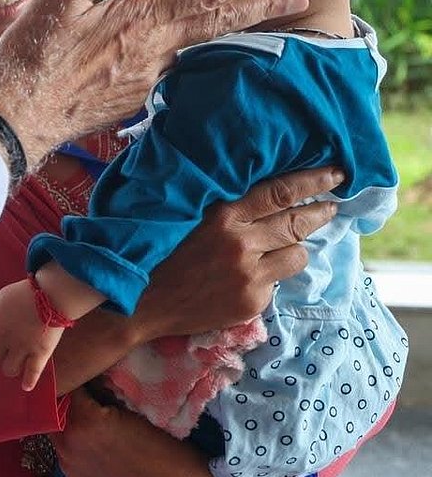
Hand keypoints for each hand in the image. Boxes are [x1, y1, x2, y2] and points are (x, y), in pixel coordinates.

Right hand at [0, 0, 306, 167]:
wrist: (18, 116)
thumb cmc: (32, 52)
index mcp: (141, 18)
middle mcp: (156, 51)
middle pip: (221, 21)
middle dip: (263, 5)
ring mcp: (151, 80)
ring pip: (207, 48)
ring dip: (241, 30)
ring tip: (267, 17)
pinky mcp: (138, 101)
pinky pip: (182, 71)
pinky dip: (206, 56)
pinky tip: (212, 52)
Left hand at [0, 280, 60, 390]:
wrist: (52, 293)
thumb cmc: (24, 292)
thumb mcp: (1, 295)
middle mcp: (4, 337)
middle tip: (3, 354)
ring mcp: (21, 347)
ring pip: (8, 369)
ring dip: (11, 368)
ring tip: (16, 364)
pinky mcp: (40, 353)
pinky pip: (32, 373)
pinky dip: (29, 381)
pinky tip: (26, 386)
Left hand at [53, 388, 249, 476]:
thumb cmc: (161, 439)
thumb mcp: (129, 406)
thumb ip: (100, 392)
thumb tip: (84, 376)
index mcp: (85, 421)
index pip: (65, 387)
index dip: (72, 376)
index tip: (75, 366)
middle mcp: (69, 444)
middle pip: (53, 410)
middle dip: (62, 398)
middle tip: (74, 385)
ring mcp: (69, 465)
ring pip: (55, 431)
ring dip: (64, 419)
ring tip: (78, 408)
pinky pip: (63, 451)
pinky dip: (70, 440)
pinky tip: (83, 433)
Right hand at [132, 166, 344, 340]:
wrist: (140, 302)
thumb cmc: (159, 252)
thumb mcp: (187, 217)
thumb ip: (223, 205)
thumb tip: (262, 190)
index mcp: (222, 215)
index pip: (280, 192)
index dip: (313, 180)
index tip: (336, 173)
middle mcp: (240, 243)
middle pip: (297, 223)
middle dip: (321, 213)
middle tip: (334, 206)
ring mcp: (249, 276)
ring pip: (297, 255)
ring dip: (294, 248)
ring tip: (284, 246)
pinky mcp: (251, 302)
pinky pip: (277, 282)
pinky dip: (269, 276)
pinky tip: (249, 276)